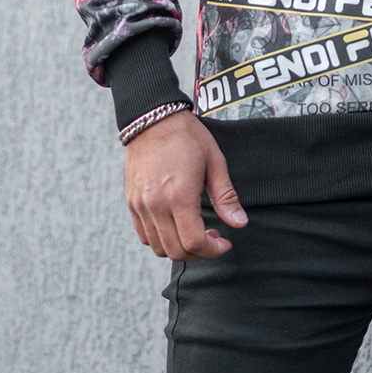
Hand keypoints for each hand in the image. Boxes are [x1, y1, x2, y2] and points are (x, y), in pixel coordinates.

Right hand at [124, 108, 247, 259]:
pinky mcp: (132, 203)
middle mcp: (156, 205)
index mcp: (179, 196)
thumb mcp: (214, 162)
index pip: (194, 243)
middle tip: (213, 238)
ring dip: (180, 249)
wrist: (153, 119)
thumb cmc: (187, 136)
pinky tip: (176, 226)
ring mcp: (140, 206)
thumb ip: (226, 196)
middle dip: (199, 253)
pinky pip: (145, 235)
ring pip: (158, 247)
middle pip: (176, 251)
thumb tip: (240, 223)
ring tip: (196, 232)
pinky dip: (161, 240)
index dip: (212, 251)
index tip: (224, 243)